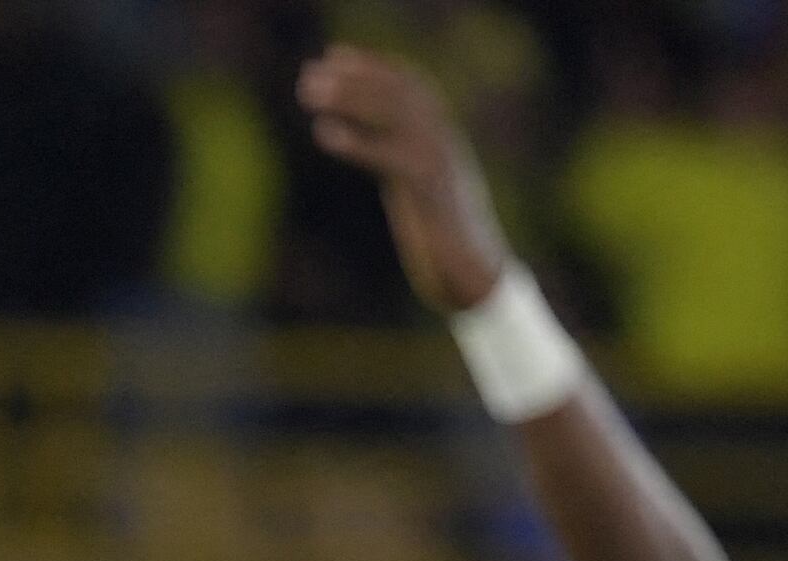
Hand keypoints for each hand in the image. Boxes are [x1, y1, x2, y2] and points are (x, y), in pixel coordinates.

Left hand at [300, 46, 515, 316]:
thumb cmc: (449, 242)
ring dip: (350, 98)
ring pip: (394, 115)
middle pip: (399, 94)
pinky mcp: (430, 192)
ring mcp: (440, 163)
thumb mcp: (426, 194)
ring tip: (308, 92)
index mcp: (446, 140)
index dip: (375, 68)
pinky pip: (389, 157)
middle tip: (309, 74)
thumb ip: (406, 166)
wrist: (478, 279)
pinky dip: (356, 141)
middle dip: (354, 78)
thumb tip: (383, 152)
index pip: (413, 87)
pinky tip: (323, 133)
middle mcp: (445, 143)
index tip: (336, 55)